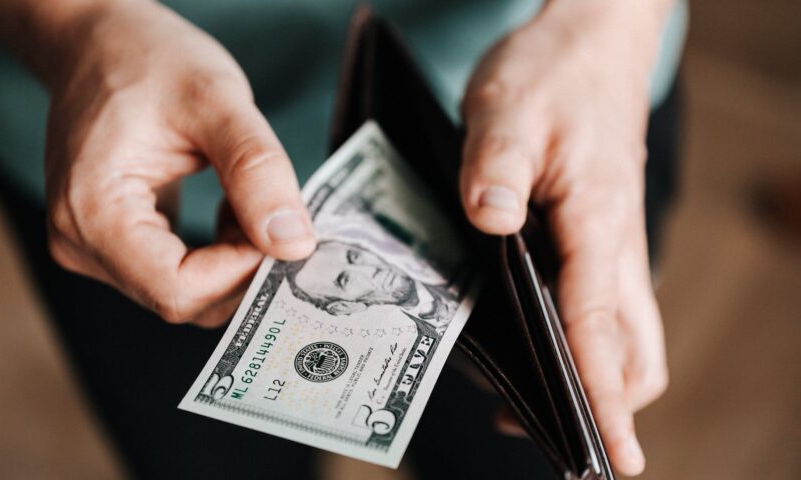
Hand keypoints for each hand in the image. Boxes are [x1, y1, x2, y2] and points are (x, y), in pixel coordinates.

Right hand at [44, 1, 315, 326]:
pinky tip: (230, 211)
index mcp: (92, 211)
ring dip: (233, 260)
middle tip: (278, 216)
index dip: (241, 272)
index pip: (178, 289)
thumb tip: (294, 244)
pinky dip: (218, 255)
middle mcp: (81, 243)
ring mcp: (92, 247)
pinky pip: (176, 275)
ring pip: (184, 292)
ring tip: (248, 202)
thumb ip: (258, 172)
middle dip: (243, 267)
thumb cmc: (148, 59)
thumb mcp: (217, 101)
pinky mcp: (112, 244)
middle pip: (182, 298)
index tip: (280, 231)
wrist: (100, 44)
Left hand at [462, 1, 671, 474]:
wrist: (591, 40)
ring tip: (536, 404)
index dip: (603, 396)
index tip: (611, 456)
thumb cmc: (553, 71)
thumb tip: (489, 222)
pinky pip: (604, 302)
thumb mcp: (507, 108)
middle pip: (634, 347)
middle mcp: (615, 242)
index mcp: (598, 220)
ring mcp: (611, 241)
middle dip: (606, 400)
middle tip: (557, 437)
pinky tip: (535, 340)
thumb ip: (495, 167)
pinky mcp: (598, 233)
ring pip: (625, 329)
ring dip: (597, 373)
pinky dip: (585, 337)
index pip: (601, 326)